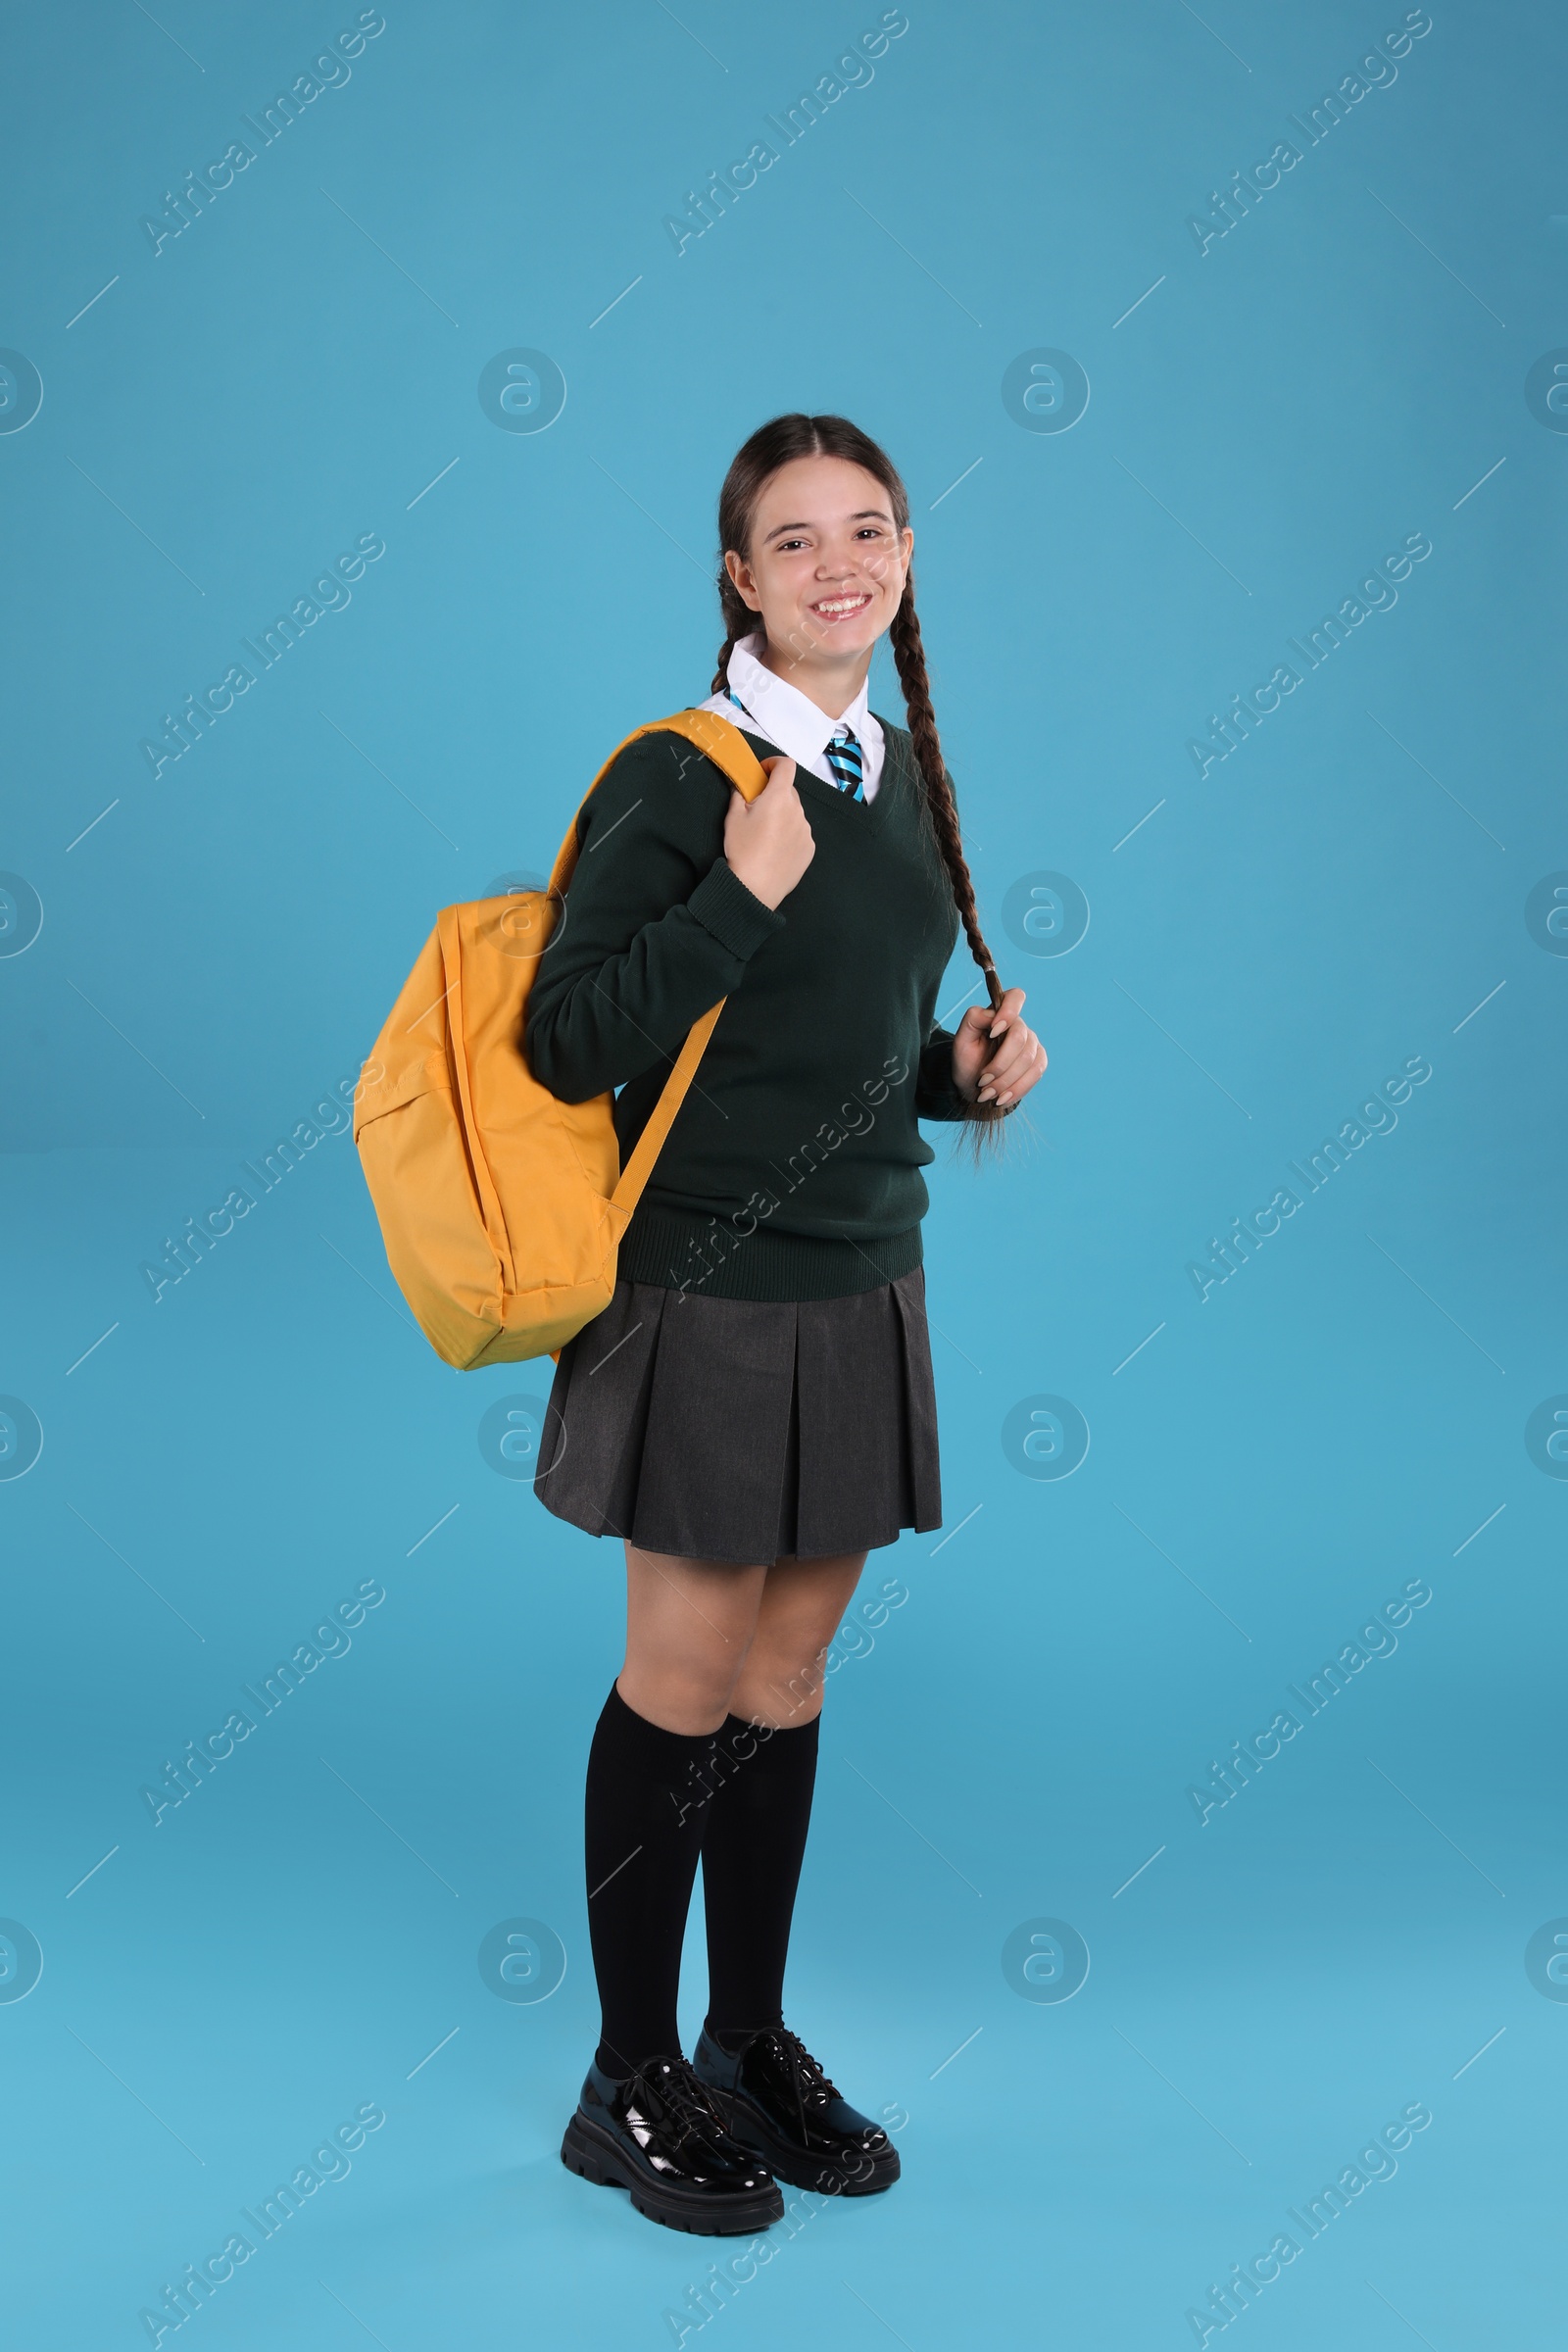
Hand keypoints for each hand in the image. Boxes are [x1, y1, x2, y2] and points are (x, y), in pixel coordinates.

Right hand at [723, 755, 815, 910]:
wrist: (755, 887)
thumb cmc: (743, 850)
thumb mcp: (733, 817)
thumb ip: (738, 794)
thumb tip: (741, 784)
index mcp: (779, 798)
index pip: (786, 766)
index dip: (774, 764)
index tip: (763, 772)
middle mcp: (797, 811)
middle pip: (789, 791)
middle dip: (774, 794)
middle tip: (756, 809)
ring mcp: (806, 830)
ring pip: (794, 814)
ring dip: (782, 816)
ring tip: (765, 835)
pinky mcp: (809, 848)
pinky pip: (800, 833)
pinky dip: (789, 834)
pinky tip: (774, 849)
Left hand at [951, 987, 1045, 1109]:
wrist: (975, 1086)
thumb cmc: (967, 1060)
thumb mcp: (961, 1041)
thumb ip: (972, 1020)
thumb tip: (991, 1014)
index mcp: (1000, 1014)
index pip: (1016, 997)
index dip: (1009, 1012)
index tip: (992, 1032)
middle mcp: (1019, 1026)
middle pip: (1019, 1039)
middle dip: (999, 1064)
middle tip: (982, 1081)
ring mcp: (1032, 1044)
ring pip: (1027, 1059)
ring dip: (1005, 1080)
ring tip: (987, 1093)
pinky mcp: (1039, 1062)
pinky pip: (1036, 1073)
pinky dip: (1018, 1088)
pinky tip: (1002, 1098)